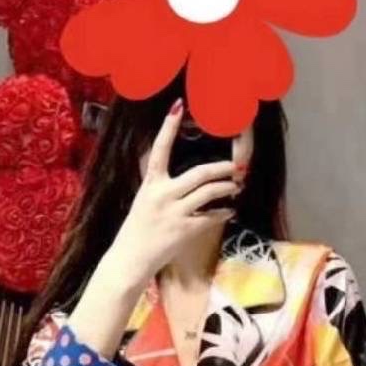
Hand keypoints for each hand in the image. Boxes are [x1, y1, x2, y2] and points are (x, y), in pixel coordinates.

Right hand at [103, 98, 240, 286]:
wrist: (130, 259)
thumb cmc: (136, 231)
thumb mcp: (143, 201)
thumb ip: (160, 187)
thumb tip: (182, 178)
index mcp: (151, 184)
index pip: (159, 149)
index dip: (168, 127)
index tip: (178, 106)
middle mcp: (162, 195)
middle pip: (199, 173)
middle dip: (221, 168)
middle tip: (234, 166)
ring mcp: (175, 213)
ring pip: (209, 193)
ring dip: (227, 187)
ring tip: (235, 186)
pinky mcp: (184, 231)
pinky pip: (211, 217)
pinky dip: (224, 212)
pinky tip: (230, 211)